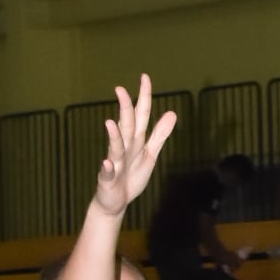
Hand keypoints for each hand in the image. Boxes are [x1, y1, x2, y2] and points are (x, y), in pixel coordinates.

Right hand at [95, 74, 176, 216]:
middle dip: (124, 109)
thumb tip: (172, 112)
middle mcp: (124, 148)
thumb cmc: (131, 177)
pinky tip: (107, 163)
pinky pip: (107, 173)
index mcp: (135, 140)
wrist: (116, 202)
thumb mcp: (149, 154)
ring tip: (111, 122)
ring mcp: (115, 163)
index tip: (144, 77)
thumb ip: (159, 134)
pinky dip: (107, 168)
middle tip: (120, 90)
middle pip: (127, 126)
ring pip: (115, 148)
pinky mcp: (107, 179)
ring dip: (114, 136)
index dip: (143, 98)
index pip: (140, 115)